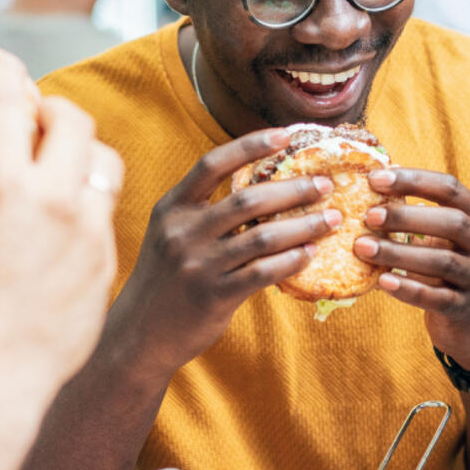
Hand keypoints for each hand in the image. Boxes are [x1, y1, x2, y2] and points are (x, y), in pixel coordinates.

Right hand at [0, 61, 123, 388]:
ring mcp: (87, 230)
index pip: (9, 99)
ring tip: (64, 164)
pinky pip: (106, 213)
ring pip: (105, 162)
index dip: (2, 76)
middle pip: (73, 119)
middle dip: (54, 109)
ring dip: (84, 153)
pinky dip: (88, 204)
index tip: (0, 74)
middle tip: (40, 119)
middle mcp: (52, 199)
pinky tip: (67, 220)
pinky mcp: (106, 260)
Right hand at [114, 130, 339, 377]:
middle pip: (247, 199)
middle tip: (325, 185)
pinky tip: (311, 254)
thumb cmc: (165, 280)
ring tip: (331, 219)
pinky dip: (292, 260)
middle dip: (293, 189)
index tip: (285, 135)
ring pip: (262, 237)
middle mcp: (183, 232)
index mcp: (172, 208)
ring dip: (304, 226)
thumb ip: (204, 212)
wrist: (139, 335)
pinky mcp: (214, 296)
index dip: (250, 145)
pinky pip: (263, 273)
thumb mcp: (170, 235)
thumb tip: (263, 188)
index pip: (212, 164)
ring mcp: (198, 265)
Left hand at [356, 168, 469, 370]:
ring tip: (362, 247)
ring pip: (443, 261)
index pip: (449, 189)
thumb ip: (418, 214)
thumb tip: (370, 186)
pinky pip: (436, 298)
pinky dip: (408, 289)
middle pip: (452, 223)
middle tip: (368, 216)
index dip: (413, 180)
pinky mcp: (465, 308)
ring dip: (399, 253)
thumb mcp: (443, 236)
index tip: (374, 179)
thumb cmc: (448, 265)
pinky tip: (382, 281)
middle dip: (407, 217)